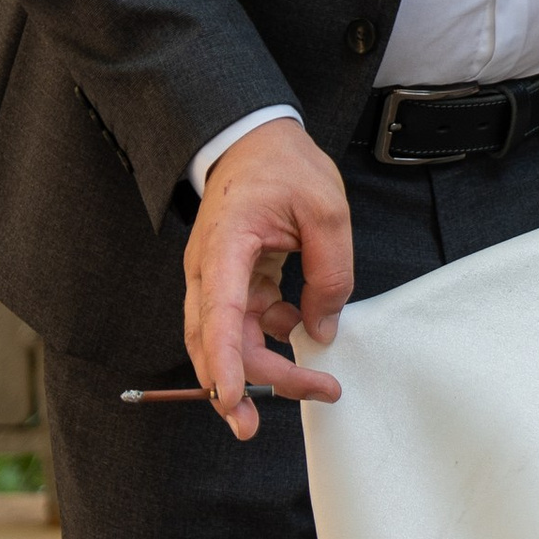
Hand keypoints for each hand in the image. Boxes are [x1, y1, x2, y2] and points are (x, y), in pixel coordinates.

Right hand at [181, 122, 353, 438]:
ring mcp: (217, 279)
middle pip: (218, 341)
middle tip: (309, 397)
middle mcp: (209, 270)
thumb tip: (321, 330)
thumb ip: (329, 272)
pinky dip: (273, 338)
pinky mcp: (232, 283)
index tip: (229, 397)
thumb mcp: (326, 210)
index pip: (218, 312)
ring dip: (263, 370)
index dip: (223, 360)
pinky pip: (246, 324)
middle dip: (251, 383)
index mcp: (226, 245)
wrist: (254, 141)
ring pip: (229, 341)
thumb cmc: (283, 166)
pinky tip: (302, 332)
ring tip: (312, 386)